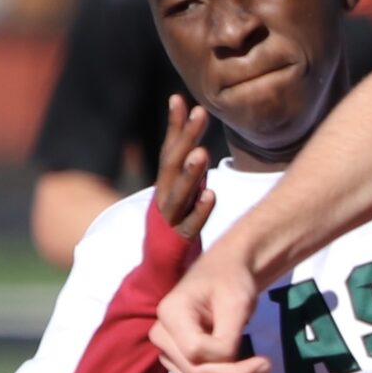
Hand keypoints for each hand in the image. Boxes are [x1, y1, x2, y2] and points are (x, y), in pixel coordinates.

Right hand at [153, 95, 214, 241]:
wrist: (160, 274)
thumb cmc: (175, 230)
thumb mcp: (181, 194)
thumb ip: (186, 169)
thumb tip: (195, 141)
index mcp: (165, 186)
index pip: (169, 150)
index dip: (174, 126)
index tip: (179, 98)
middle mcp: (164, 198)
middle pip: (173, 165)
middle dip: (186, 138)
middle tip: (200, 112)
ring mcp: (169, 220)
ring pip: (179, 193)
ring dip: (190, 172)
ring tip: (202, 152)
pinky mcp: (178, 242)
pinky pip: (190, 224)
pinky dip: (200, 211)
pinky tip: (211, 195)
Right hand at [153, 238, 272, 372]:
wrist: (224, 275)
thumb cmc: (230, 281)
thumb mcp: (236, 301)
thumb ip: (229, 335)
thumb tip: (230, 365)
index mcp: (169, 313)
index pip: (196, 352)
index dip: (230, 361)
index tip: (263, 356)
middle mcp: (162, 338)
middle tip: (268, 368)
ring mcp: (170, 355)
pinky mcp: (182, 367)